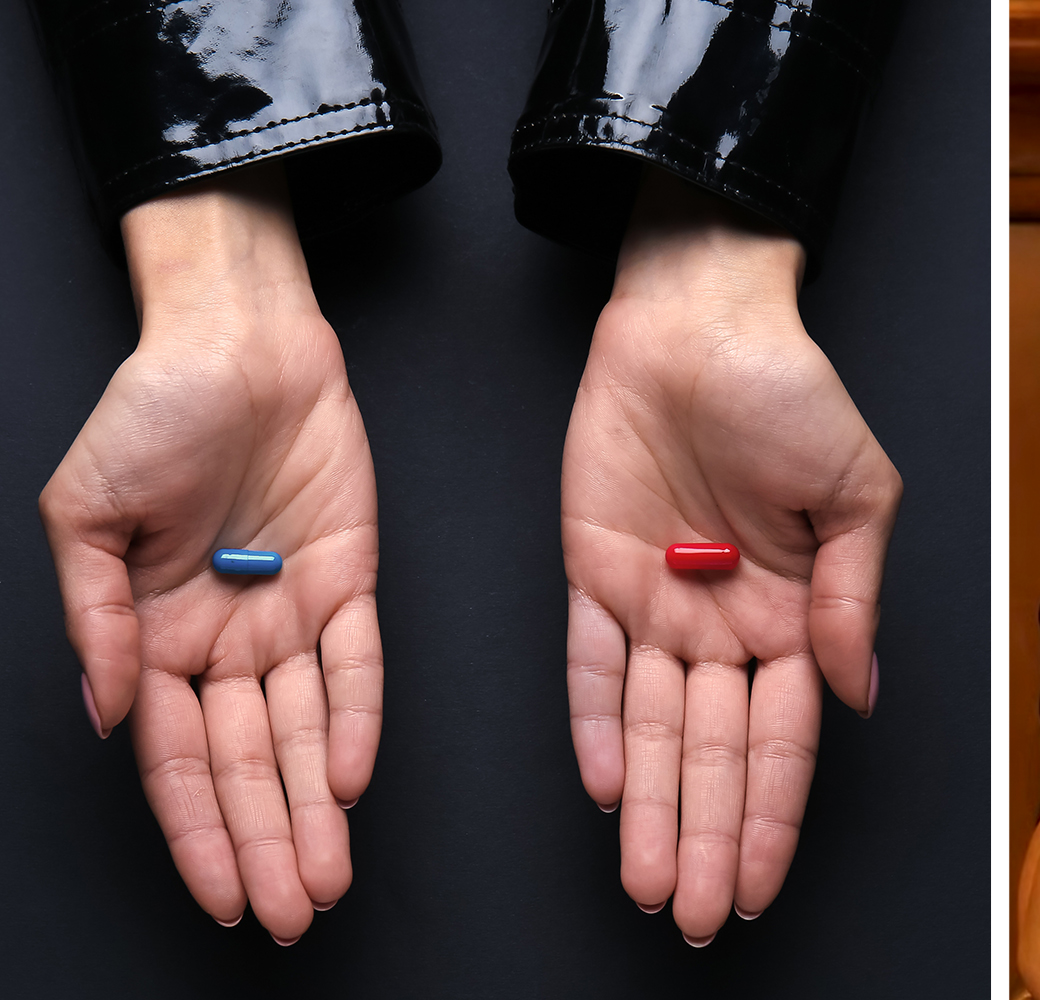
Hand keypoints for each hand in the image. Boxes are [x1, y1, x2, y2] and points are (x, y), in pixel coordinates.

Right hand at [38, 168, 381, 941]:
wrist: (234, 341)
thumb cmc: (150, 413)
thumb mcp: (85, 514)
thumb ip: (97, 619)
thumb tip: (104, 711)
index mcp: (153, 635)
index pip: (178, 758)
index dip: (199, 830)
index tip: (223, 895)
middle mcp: (223, 639)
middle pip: (247, 764)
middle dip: (266, 842)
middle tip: (291, 912)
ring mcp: (288, 614)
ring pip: (305, 733)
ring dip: (314, 807)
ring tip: (327, 878)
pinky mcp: (349, 579)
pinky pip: (357, 665)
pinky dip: (356, 719)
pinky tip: (352, 780)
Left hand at [562, 173, 900, 942]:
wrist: (701, 315)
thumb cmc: (789, 387)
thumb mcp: (858, 489)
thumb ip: (853, 599)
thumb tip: (855, 694)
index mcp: (798, 611)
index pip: (781, 738)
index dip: (768, 815)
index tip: (755, 885)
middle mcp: (726, 621)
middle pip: (712, 753)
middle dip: (705, 838)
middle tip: (692, 915)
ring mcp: (659, 602)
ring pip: (650, 729)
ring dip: (651, 808)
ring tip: (647, 883)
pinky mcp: (593, 572)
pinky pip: (587, 666)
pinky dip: (592, 726)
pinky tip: (602, 790)